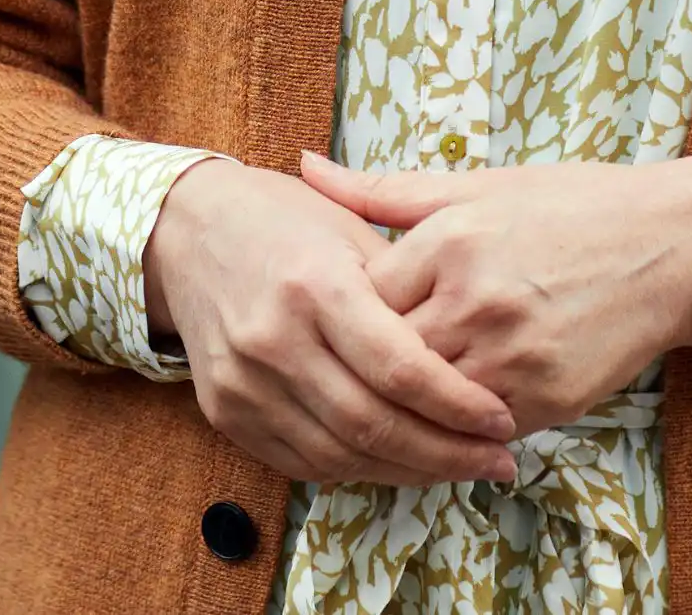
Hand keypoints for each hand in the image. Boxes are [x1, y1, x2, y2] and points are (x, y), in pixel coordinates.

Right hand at [141, 157, 517, 487]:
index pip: (399, 368)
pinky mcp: (226, 415)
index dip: (457, 404)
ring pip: (340, 455)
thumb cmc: (285, 220)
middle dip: (446, 452)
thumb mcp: (350, 227)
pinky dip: (360, 469)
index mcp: (316, 285)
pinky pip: (304, 462)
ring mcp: (244, 384)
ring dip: (409, 471)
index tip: (501, 418)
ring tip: (461, 467)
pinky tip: (401, 463)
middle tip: (498, 460)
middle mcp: (274, 340)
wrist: (189, 232)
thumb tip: (473, 341)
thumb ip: (406, 285)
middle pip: (373, 423)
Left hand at [298, 151, 691, 438]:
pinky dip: (455, 429)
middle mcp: (474, 301)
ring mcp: (510, 357)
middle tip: (348, 372)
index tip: (344, 316)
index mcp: (450, 240)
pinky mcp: (545, 401)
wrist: (669, 244)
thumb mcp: (479, 185)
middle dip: (366, 366)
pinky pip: (474, 432)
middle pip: (386, 358)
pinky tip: (444, 420)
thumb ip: (385, 189)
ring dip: (406, 407)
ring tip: (386, 403)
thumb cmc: (572, 205)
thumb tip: (307, 167)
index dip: (347, 313)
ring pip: (425, 405)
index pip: (360, 299)